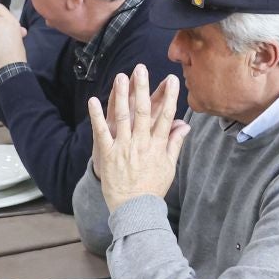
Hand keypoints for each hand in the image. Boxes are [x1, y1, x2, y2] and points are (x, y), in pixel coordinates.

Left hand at [88, 65, 187, 210]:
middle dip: (143, 88)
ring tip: (121, 76)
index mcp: (158, 146)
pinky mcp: (107, 155)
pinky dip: (97, 116)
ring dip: (121, 95)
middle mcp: (141, 144)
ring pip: (123, 117)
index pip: (165, 116)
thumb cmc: (153, 188)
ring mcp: (124, 148)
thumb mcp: (169, 166)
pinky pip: (101, 132)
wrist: (135, 209)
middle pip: (144, 111)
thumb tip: (184, 125)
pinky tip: (93, 100)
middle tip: (141, 69)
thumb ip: (175, 143)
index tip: (172, 80)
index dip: (169, 97)